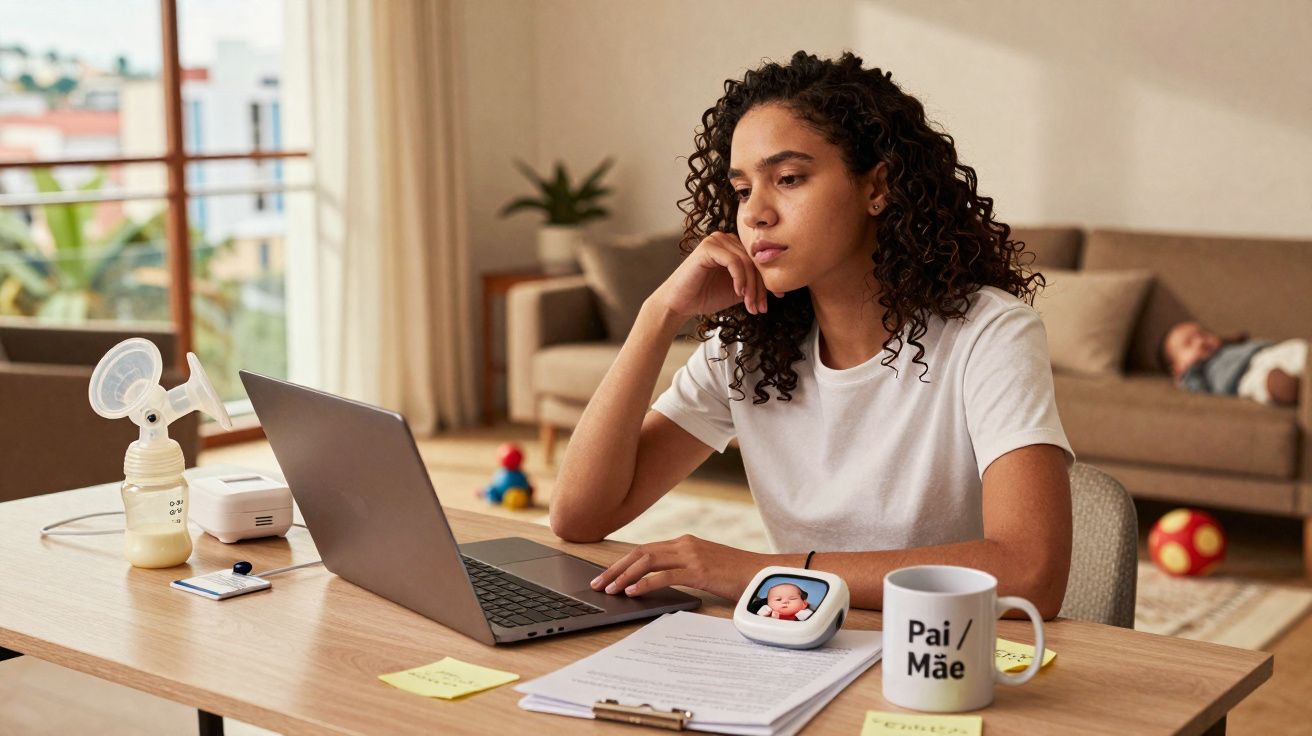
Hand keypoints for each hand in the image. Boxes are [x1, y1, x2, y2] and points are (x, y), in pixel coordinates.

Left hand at [589, 533, 765, 600]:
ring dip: (624, 577)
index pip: (644, 550)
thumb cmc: (736, 574)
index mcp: (685, 542)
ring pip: (647, 562)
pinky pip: (665, 575)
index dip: (622, 563)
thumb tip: (658, 581)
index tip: (606, 576)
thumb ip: (683, 569)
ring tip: (609, 591)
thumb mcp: (706, 567)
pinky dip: (644, 583)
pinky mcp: (699, 570)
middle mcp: (685, 544)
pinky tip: (632, 592)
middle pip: (640, 553)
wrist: (764, 573)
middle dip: (615, 569)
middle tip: (598, 585)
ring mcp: (692, 555)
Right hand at [651, 232, 780, 317]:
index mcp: (733, 246)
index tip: (778, 298)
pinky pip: (733, 261)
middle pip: (754, 261)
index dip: (768, 280)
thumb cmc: (706, 296)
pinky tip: (738, 293)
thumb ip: (754, 282)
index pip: (758, 260)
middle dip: (760, 287)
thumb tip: (779, 284)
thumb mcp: (738, 289)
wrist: (680, 305)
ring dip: (751, 286)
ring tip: (750, 305)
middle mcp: (725, 239)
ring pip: (746, 262)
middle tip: (761, 308)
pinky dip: (740, 279)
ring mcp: (716, 240)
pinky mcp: (708, 247)